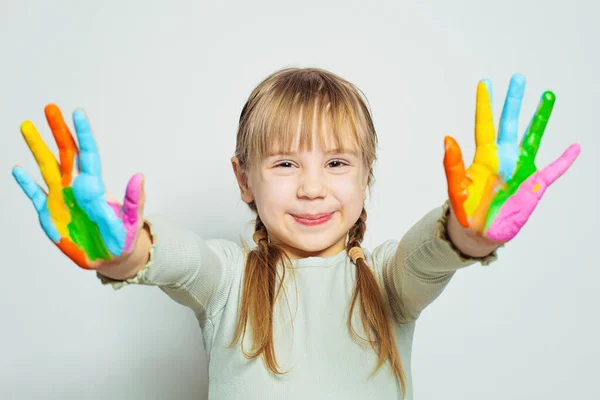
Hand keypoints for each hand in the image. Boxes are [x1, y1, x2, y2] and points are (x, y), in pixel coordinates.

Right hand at [12, 104, 145, 268]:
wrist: (111, 258)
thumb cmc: (124, 238)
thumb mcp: (132, 220)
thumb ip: (134, 200)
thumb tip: (140, 176)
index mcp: (96, 186)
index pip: (88, 154)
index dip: (83, 134)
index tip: (78, 113)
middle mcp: (77, 187)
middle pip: (65, 153)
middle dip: (58, 130)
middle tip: (50, 108)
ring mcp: (62, 198)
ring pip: (46, 166)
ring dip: (37, 147)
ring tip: (27, 125)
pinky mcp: (50, 213)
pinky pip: (36, 194)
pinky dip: (26, 183)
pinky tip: (18, 168)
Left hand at [443, 74, 579, 242]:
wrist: (476, 234)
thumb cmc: (464, 211)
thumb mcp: (456, 189)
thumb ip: (453, 165)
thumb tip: (446, 138)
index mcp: (483, 158)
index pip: (484, 126)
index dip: (484, 105)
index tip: (484, 83)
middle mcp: (503, 159)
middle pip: (510, 124)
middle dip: (513, 101)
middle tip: (518, 78)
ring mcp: (519, 170)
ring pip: (533, 138)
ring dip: (540, 118)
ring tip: (547, 96)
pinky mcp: (532, 187)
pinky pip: (552, 172)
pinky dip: (563, 161)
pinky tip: (574, 148)